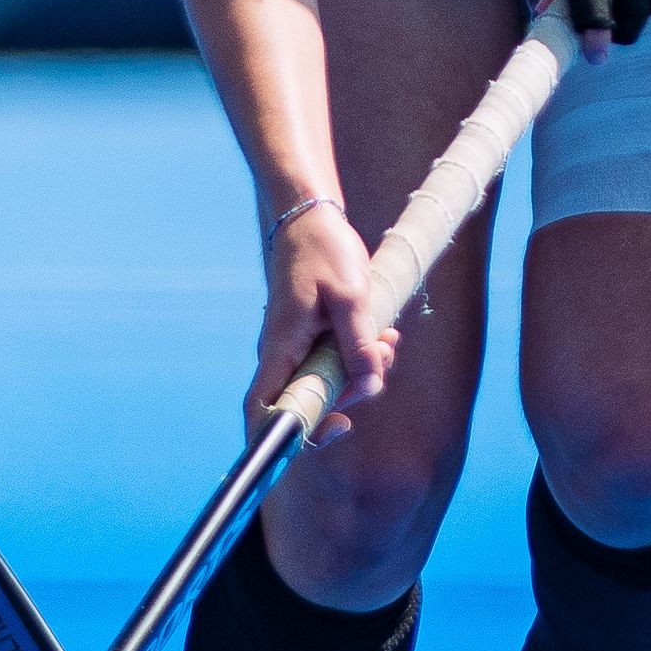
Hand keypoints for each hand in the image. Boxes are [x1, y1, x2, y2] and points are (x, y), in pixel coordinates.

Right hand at [253, 201, 391, 450]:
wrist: (309, 217)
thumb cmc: (323, 250)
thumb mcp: (351, 297)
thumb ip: (359, 345)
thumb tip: (370, 386)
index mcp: (281, 346)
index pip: (263, 406)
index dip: (287, 433)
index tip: (334, 429)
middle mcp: (282, 353)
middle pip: (309, 400)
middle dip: (352, 392)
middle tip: (382, 361)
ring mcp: (294, 346)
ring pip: (327, 380)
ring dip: (361, 370)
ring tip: (387, 339)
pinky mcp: (309, 337)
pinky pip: (332, 360)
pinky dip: (358, 355)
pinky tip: (381, 335)